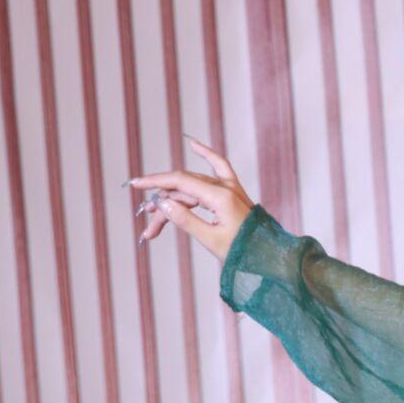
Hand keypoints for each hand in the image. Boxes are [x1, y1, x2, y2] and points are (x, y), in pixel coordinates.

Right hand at [127, 136, 254, 263]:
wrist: (269, 258)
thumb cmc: (243, 252)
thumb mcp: (211, 240)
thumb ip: (185, 220)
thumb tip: (162, 202)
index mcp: (221, 197)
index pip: (180, 181)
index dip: (155, 182)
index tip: (135, 184)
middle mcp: (225, 187)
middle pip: (183, 188)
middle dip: (162, 206)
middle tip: (149, 228)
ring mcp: (230, 188)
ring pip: (192, 188)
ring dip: (173, 204)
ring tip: (156, 227)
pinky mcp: (232, 192)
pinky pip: (218, 168)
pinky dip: (206, 156)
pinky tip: (193, 144)